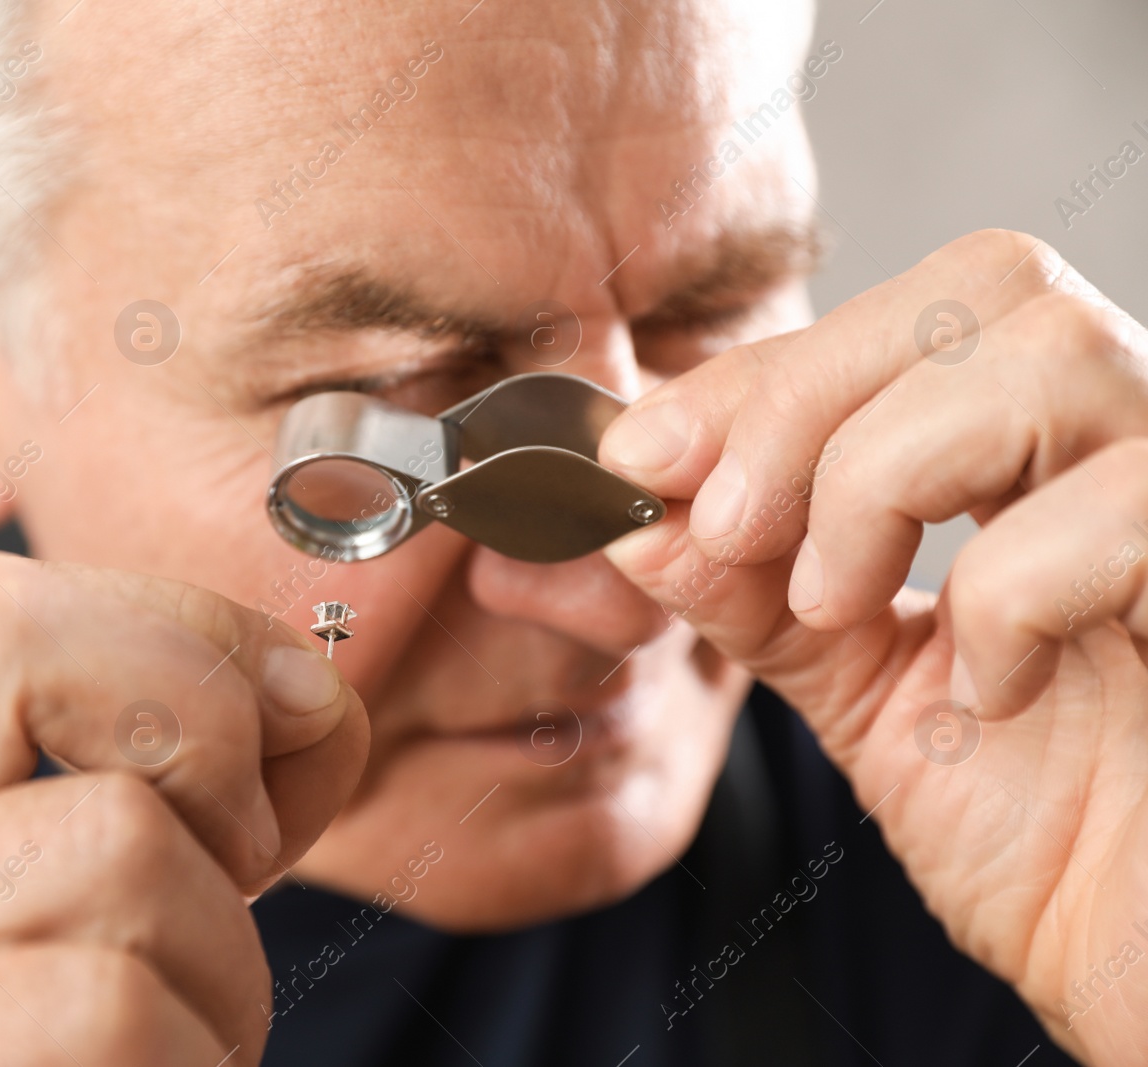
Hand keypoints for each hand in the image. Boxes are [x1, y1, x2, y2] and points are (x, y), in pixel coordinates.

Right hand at [0, 553, 367, 1064]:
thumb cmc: (31, 1060)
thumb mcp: (67, 882)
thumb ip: (168, 763)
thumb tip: (309, 696)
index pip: (2, 611)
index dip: (189, 656)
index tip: (259, 754)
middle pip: (91, 752)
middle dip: (216, 840)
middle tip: (189, 936)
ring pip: (129, 875)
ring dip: (214, 986)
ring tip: (147, 1057)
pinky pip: (120, 1018)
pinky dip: (185, 1066)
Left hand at [600, 229, 1147, 1064]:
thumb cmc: (1049, 833)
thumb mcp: (864, 694)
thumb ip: (756, 594)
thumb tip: (633, 514)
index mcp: (1050, 451)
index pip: (908, 323)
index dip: (761, 374)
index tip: (637, 457)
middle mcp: (1140, 437)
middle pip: (983, 284)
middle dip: (807, 395)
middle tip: (727, 527)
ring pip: (1046, 355)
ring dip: (884, 475)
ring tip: (839, 603)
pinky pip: (1127, 504)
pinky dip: (1010, 594)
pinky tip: (991, 692)